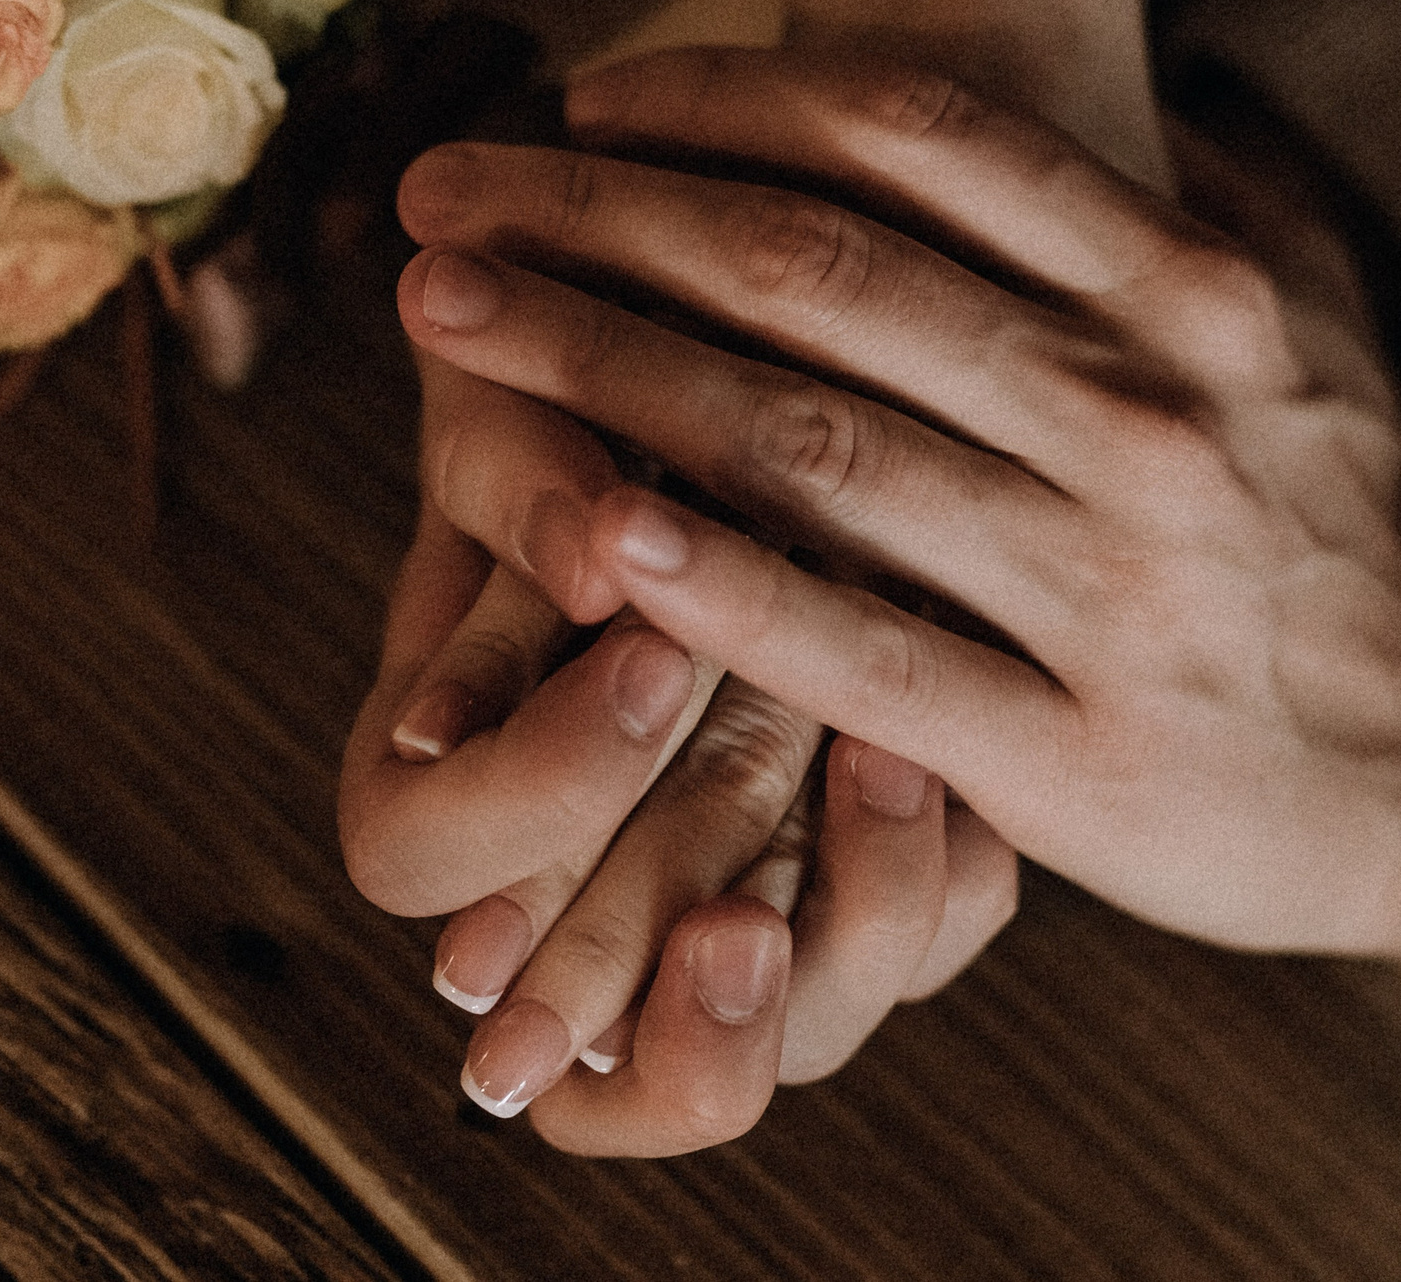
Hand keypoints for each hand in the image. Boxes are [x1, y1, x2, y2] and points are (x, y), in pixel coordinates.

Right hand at [341, 377, 1014, 1152]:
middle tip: (735, 936)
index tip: (645, 656)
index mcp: (445, 749)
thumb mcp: (536, 392)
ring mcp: (736, 872)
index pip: (418, 853)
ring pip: (792, 1018)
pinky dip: (954, 870)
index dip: (520, 800)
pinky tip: (982, 767)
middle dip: (668, 992)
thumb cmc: (587, 371)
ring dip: (850, 927)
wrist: (708, 357)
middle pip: (597, 1043)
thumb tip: (591, 552)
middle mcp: (582, 855)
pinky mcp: (867, 855)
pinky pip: (928, 929)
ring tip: (896, 774)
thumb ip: (530, 473)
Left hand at [394, 46, 1400, 965]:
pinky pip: (863, 650)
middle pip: (823, 272)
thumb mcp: (1297, 325)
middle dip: (603, 217)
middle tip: (447, 188)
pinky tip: (581, 531)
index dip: (725, 99)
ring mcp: (1113, 583)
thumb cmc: (1337, 520)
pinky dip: (716, 585)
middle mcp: (1151, 410)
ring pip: (813, 443)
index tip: (588, 100)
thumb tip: (1108, 70)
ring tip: (451, 318)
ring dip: (604, 366)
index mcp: (1192, 287)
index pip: (919, 137)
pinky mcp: (1073, 755)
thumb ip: (1189, 194)